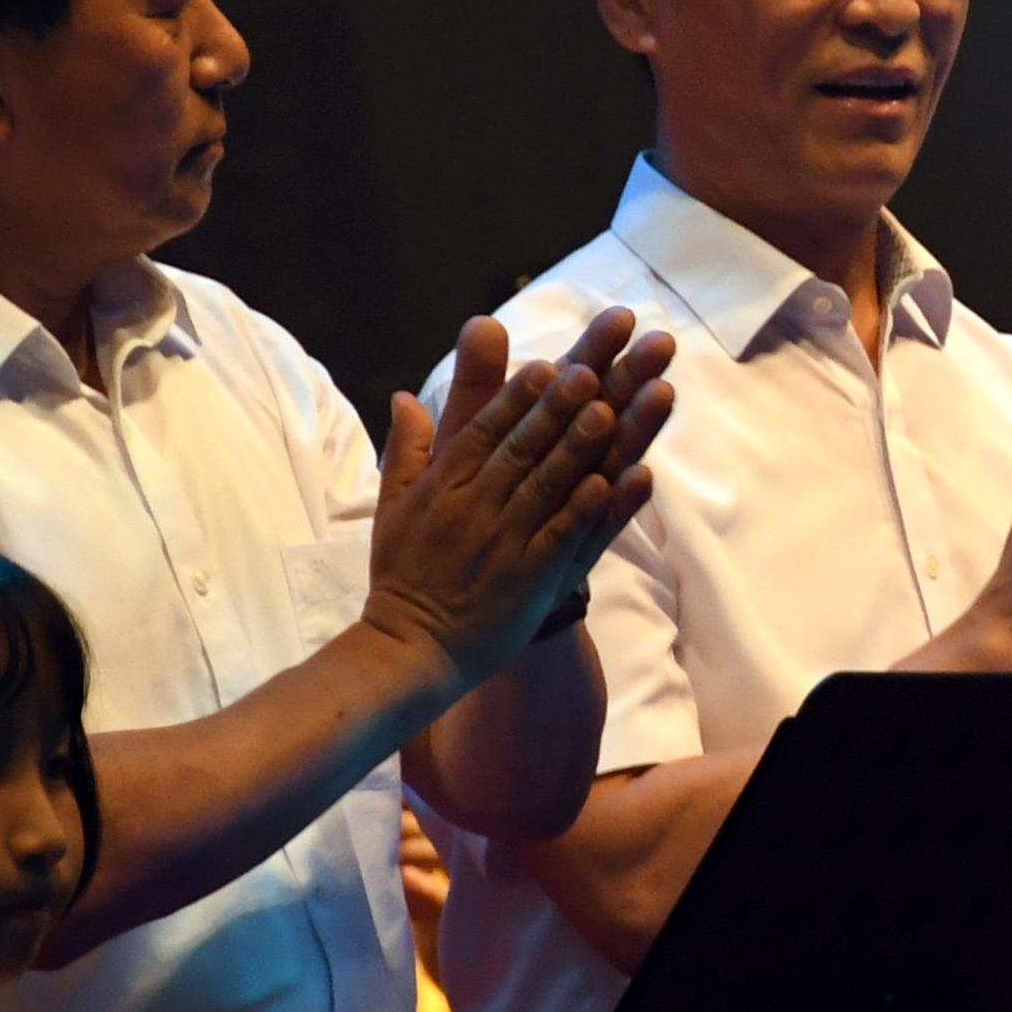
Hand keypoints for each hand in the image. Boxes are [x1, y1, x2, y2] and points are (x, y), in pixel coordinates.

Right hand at [368, 308, 675, 689]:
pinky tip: (619, 481)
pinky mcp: (532, 580)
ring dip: (582, 448)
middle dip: (557, 409)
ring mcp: (507, 544)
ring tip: (612, 410)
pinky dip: (591, 509)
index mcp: (444, 485)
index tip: (547, 363)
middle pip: (522, 449)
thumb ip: (408, 448)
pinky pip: (565, 538)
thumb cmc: (404, 572)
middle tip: (591, 369)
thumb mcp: (393, 504)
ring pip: (549, 487)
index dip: (517, 397)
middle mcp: (475, 508)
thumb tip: (405, 395)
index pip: (483, 430)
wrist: (412, 648)